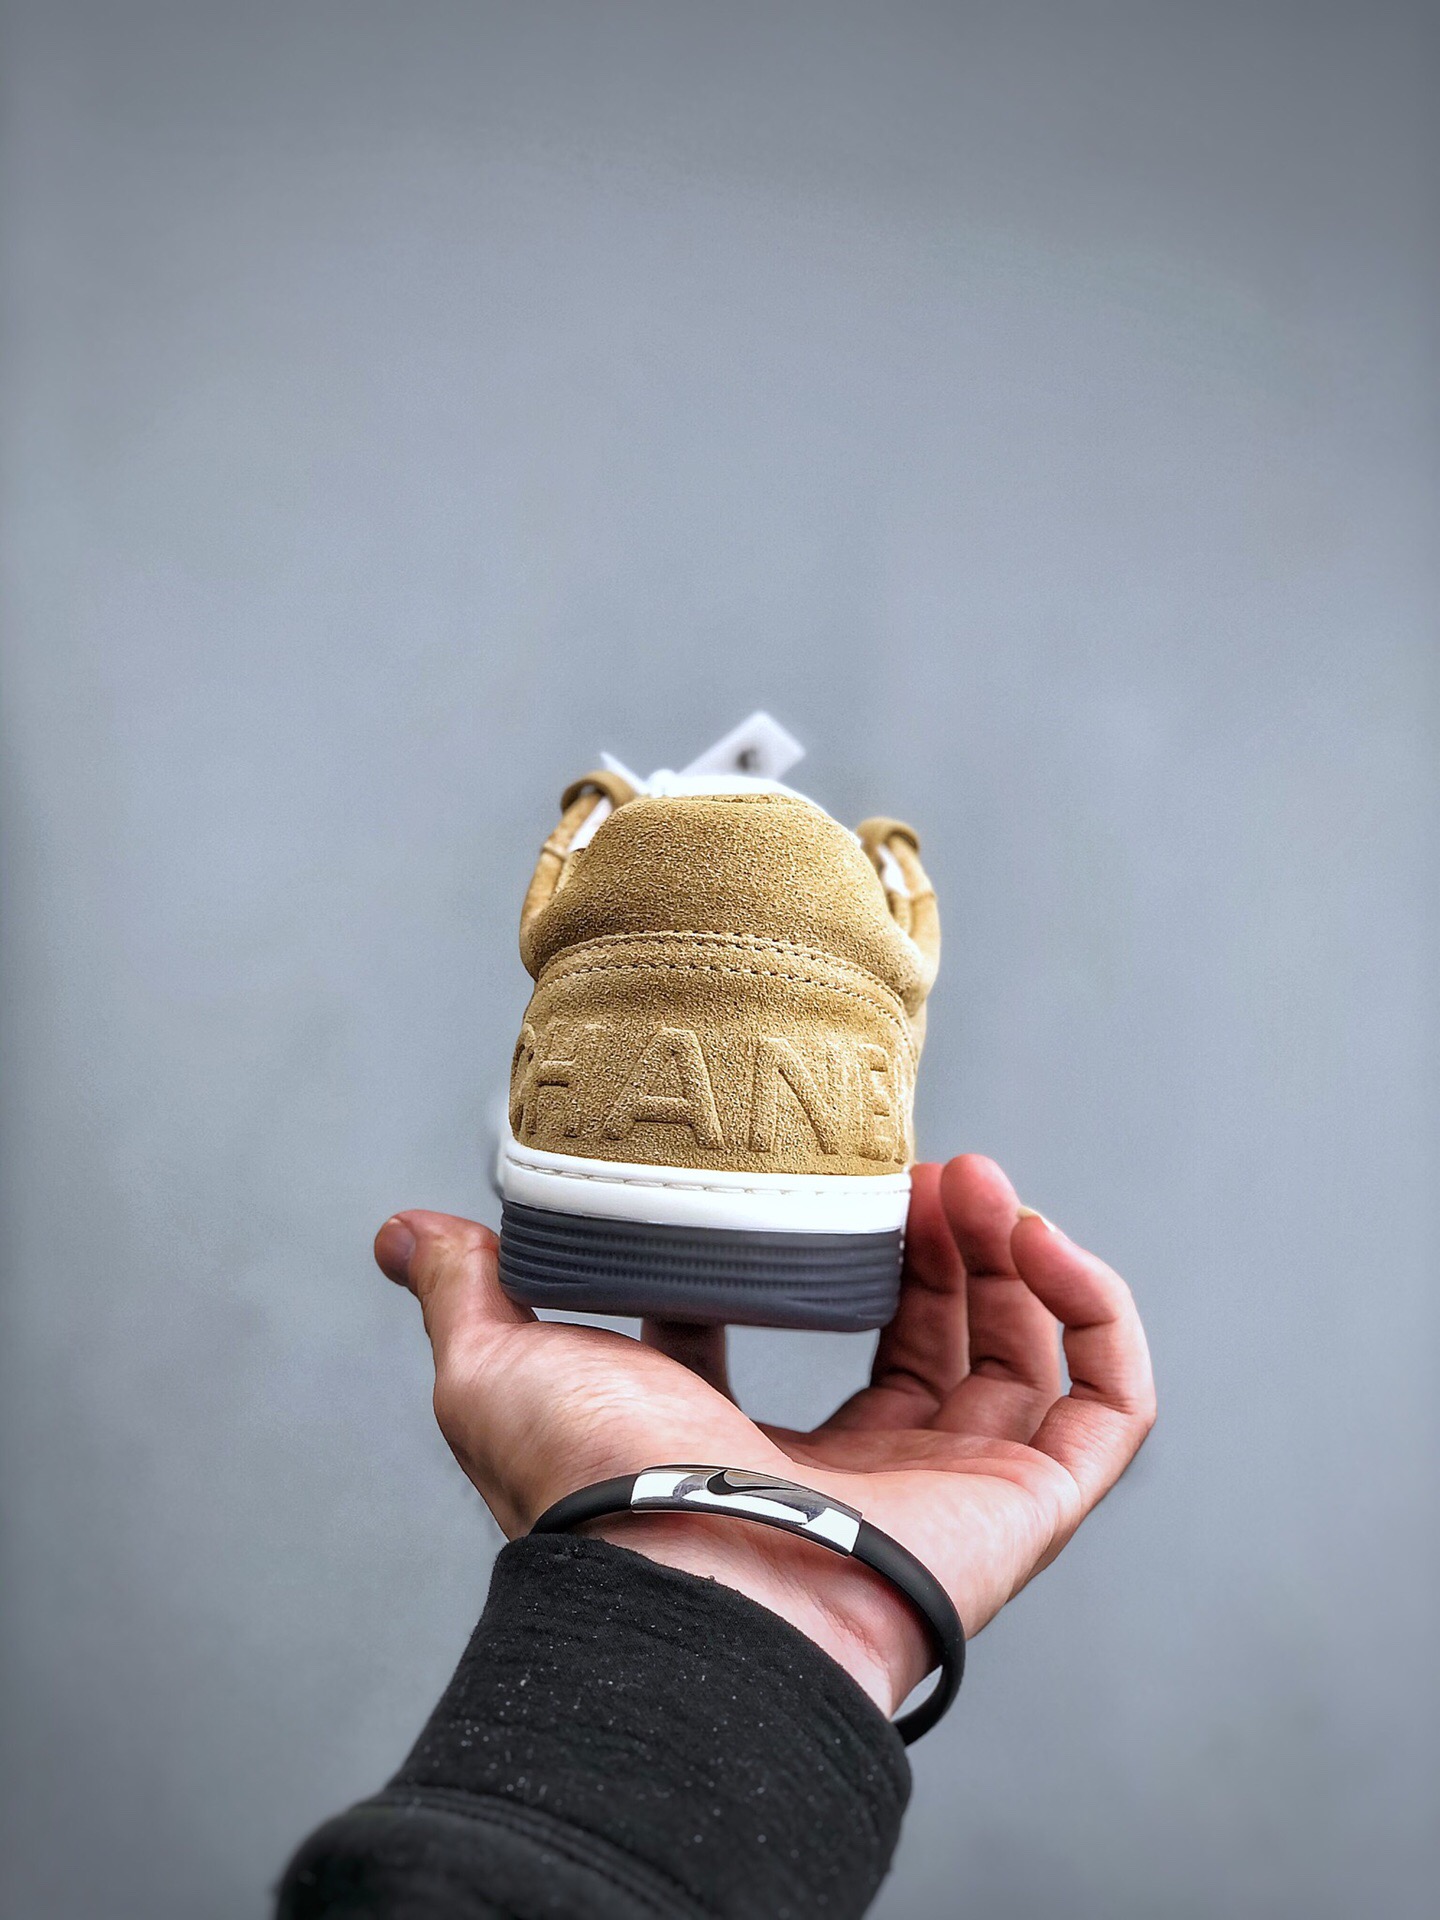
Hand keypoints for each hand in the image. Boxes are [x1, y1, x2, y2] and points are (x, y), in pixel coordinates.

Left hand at [375, 1156, 1155, 1719]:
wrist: (686, 1587)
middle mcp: (867, 1475)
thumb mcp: (507, 1363)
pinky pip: (1110, 1409)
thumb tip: (404, 1232)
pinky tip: (1049, 1242)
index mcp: (757, 1450)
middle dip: (939, 1235)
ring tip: (983, 1181)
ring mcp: (955, 1494)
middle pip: (941, 1337)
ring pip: (1026, 1360)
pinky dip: (1099, 1315)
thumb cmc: (595, 1495)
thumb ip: (470, 1290)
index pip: (820, 1337)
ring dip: (1018, 1256)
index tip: (831, 1174)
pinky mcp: (1030, 1509)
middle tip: (929, 1162)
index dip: (836, 1247)